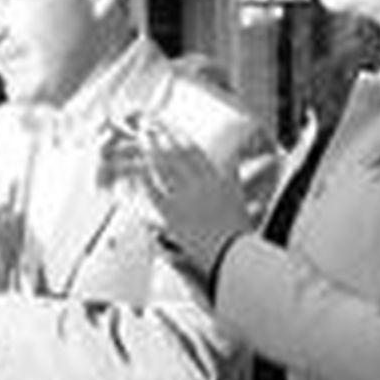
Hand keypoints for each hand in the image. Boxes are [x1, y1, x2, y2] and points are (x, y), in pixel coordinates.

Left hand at [134, 120, 252, 274]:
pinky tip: (137, 170)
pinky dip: (144, 178)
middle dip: (162, 136)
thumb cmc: (237, 234)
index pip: (195, 151)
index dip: (180, 136)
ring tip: (142, 138)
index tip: (171, 127)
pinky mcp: (171, 213)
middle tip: (149, 126)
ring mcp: (184, 197)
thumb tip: (242, 173)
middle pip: (177, 152)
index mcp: (218, 179)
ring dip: (151, 149)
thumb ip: (236, 183)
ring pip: (164, 166)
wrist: (230, 254)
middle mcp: (201, 183)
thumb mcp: (241, 202)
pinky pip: (153, 191)